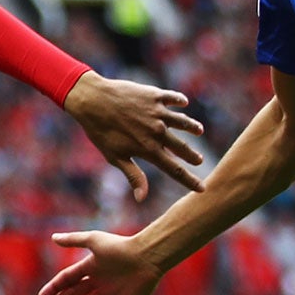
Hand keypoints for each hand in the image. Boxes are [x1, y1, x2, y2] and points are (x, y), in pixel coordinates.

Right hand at [38, 230, 162, 294]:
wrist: (148, 256)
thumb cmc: (120, 247)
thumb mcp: (94, 240)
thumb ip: (74, 240)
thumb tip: (53, 237)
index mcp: (91, 266)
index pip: (67, 279)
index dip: (54, 288)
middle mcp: (99, 280)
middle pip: (74, 294)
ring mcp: (111, 292)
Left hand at [63, 71, 204, 202]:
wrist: (92, 100)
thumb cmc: (101, 131)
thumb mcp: (116, 157)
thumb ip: (134, 176)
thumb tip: (142, 198)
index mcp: (148, 149)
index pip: (175, 169)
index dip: (190, 180)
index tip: (202, 188)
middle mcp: (157, 131)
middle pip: (182, 147)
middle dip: (192, 156)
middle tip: (200, 160)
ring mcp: (157, 112)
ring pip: (182, 121)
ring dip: (191, 127)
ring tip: (199, 131)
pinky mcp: (154, 95)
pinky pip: (172, 98)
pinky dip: (179, 100)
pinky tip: (183, 102)